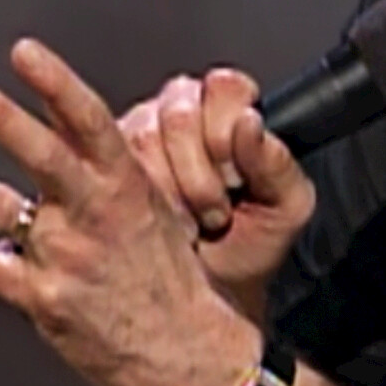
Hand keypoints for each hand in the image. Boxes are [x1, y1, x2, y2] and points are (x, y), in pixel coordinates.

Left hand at [0, 38, 258, 385]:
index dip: (55, 82)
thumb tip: (54, 128)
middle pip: (41, 152)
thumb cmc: (170, 278)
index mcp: (129, 188)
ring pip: (2, 211)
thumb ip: (101, 173)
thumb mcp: (153, 211)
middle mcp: (94, 216)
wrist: (186, 351)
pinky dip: (6, 265)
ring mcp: (66, 257)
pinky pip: (0, 267)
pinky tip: (23, 271)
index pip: (89, 122)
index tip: (25, 51)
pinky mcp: (43, 300)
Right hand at [120, 69, 316, 318]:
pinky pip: (109, 167)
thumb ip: (277, 162)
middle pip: (179, 110)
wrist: (210, 298)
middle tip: (216, 208)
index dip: (229, 131)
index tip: (237, 174)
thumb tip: (250, 124)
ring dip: (172, 191)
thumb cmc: (247, 248)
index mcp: (226, 113)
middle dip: (201, 170)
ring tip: (193, 223)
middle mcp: (177, 116)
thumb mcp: (284, 208)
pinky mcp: (101, 169)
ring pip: (143, 136)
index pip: (224, 86)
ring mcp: (134, 139)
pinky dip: (139, 204)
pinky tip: (163, 227)